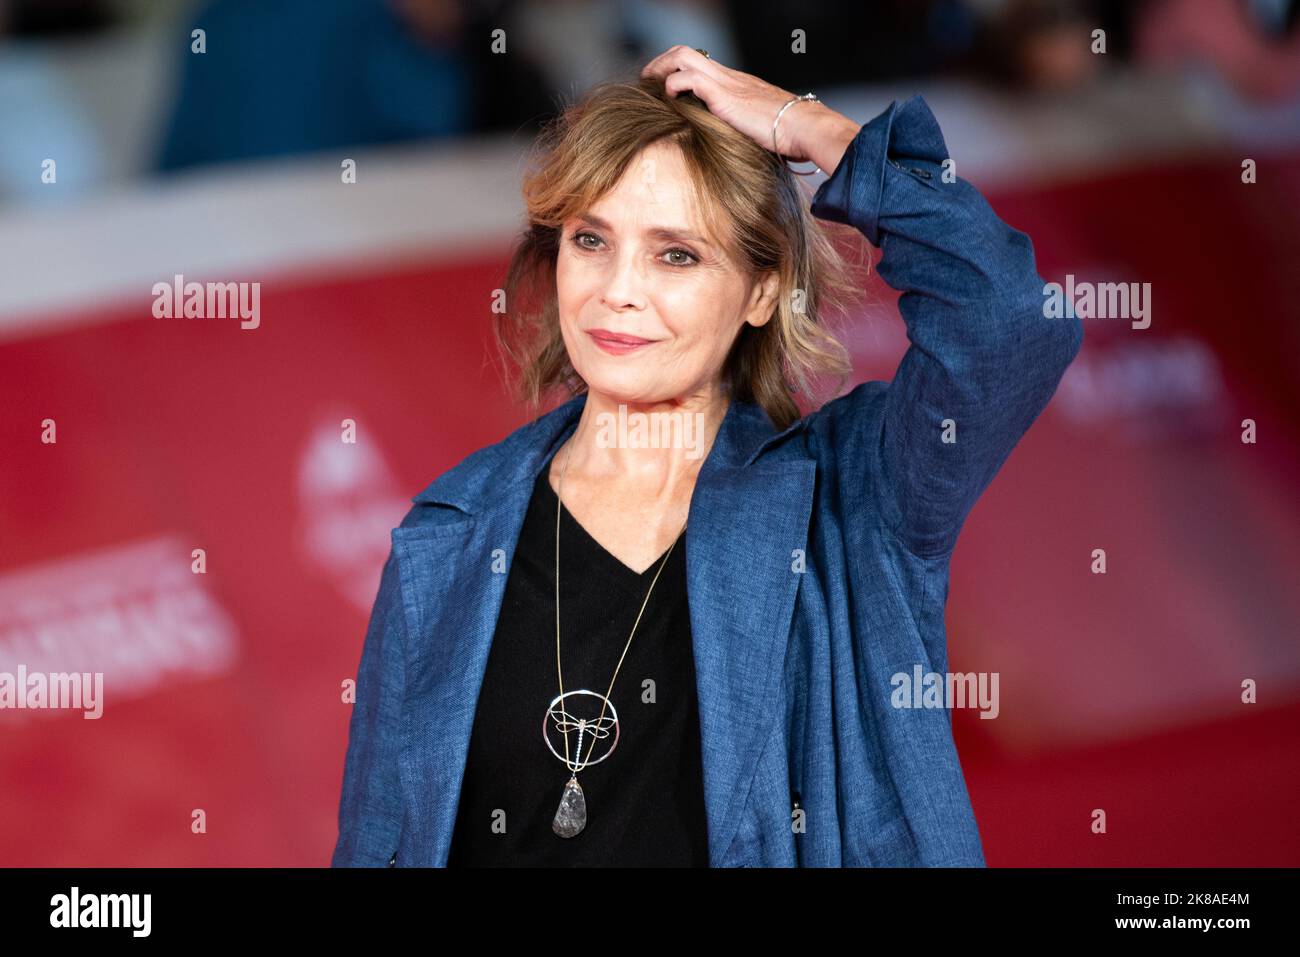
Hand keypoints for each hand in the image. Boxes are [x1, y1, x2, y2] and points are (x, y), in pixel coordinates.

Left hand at [640, 45, 859, 172]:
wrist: (803, 127)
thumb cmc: (788, 134)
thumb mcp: (758, 128)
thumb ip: (742, 130)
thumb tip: (731, 151)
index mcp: (736, 83)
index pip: (701, 64)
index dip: (677, 70)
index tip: (663, 86)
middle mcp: (729, 77)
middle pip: (686, 52)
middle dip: (661, 62)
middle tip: (648, 80)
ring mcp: (726, 83)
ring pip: (683, 56)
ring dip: (661, 69)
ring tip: (649, 86)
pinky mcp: (723, 95)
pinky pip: (687, 78)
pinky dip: (673, 86)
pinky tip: (670, 100)